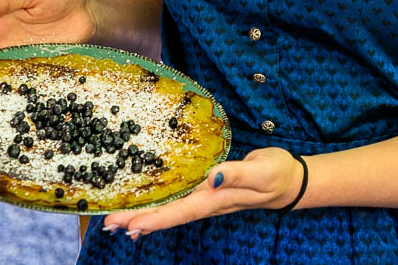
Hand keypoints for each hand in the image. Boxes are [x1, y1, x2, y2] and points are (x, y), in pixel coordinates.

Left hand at [101, 148, 304, 237]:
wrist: (290, 180)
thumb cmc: (276, 173)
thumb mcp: (262, 171)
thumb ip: (238, 174)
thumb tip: (213, 178)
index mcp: (217, 199)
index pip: (181, 212)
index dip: (155, 219)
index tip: (131, 226)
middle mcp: (207, 202)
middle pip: (168, 215)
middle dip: (138, 220)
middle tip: (108, 224)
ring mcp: (207, 198)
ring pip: (170, 210)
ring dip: (143, 216)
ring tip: (116, 222)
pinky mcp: (207, 190)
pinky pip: (178, 201)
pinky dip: (158, 207)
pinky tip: (144, 211)